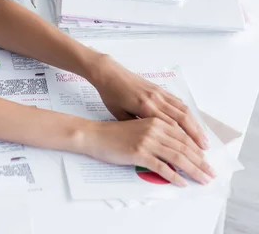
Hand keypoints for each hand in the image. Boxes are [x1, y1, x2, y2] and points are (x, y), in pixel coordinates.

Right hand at [82, 118, 215, 185]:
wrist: (94, 134)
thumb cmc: (113, 131)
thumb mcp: (138, 125)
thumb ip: (156, 131)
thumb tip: (172, 146)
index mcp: (156, 121)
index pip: (183, 136)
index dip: (197, 149)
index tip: (206, 160)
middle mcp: (154, 129)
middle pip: (184, 147)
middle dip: (200, 162)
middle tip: (210, 173)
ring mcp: (147, 141)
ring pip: (178, 157)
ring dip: (193, 170)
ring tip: (203, 179)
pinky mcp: (139, 153)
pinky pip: (162, 167)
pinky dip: (174, 177)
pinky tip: (181, 183)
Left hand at [89, 55, 208, 149]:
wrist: (109, 73)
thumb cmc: (110, 95)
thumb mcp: (118, 114)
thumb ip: (136, 126)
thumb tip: (150, 140)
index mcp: (145, 108)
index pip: (171, 127)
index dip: (183, 141)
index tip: (191, 153)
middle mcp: (156, 100)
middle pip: (182, 119)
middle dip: (196, 135)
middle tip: (205, 150)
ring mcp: (159, 93)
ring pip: (183, 110)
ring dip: (195, 125)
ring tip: (203, 139)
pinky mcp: (159, 89)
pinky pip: (178, 102)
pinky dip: (187, 113)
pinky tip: (192, 122)